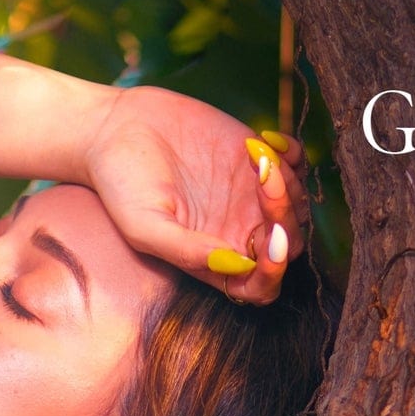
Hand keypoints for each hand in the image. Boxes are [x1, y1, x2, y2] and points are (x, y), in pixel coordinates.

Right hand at [83, 85, 311, 303]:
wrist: (117, 129)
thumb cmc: (122, 186)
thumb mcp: (145, 227)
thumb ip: (187, 252)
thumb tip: (237, 263)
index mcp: (213, 261)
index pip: (260, 285)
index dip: (275, 271)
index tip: (272, 240)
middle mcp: (237, 233)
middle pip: (288, 245)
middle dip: (284, 215)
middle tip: (262, 179)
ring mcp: (250, 197)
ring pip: (297, 206)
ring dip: (289, 182)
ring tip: (255, 156)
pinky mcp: (255, 158)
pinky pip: (297, 165)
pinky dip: (294, 153)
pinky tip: (263, 140)